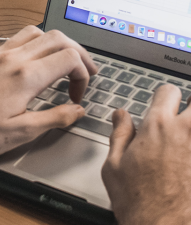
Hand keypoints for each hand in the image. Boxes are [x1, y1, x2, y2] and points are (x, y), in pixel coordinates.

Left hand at [0, 26, 96, 163]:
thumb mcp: (20, 133)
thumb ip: (54, 118)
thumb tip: (77, 111)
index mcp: (24, 76)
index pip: (68, 57)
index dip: (83, 74)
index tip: (78, 95)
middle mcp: (11, 58)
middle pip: (56, 37)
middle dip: (78, 53)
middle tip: (86, 72)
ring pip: (36, 31)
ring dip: (56, 44)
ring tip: (64, 63)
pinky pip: (17, 38)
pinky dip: (35, 43)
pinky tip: (36, 62)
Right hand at [102, 85, 190, 224]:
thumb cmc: (141, 206)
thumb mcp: (114, 167)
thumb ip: (119, 135)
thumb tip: (121, 116)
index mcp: (158, 126)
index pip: (168, 91)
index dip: (165, 98)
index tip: (164, 107)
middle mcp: (187, 132)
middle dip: (190, 108)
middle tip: (184, 122)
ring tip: (187, 142)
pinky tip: (190, 166)